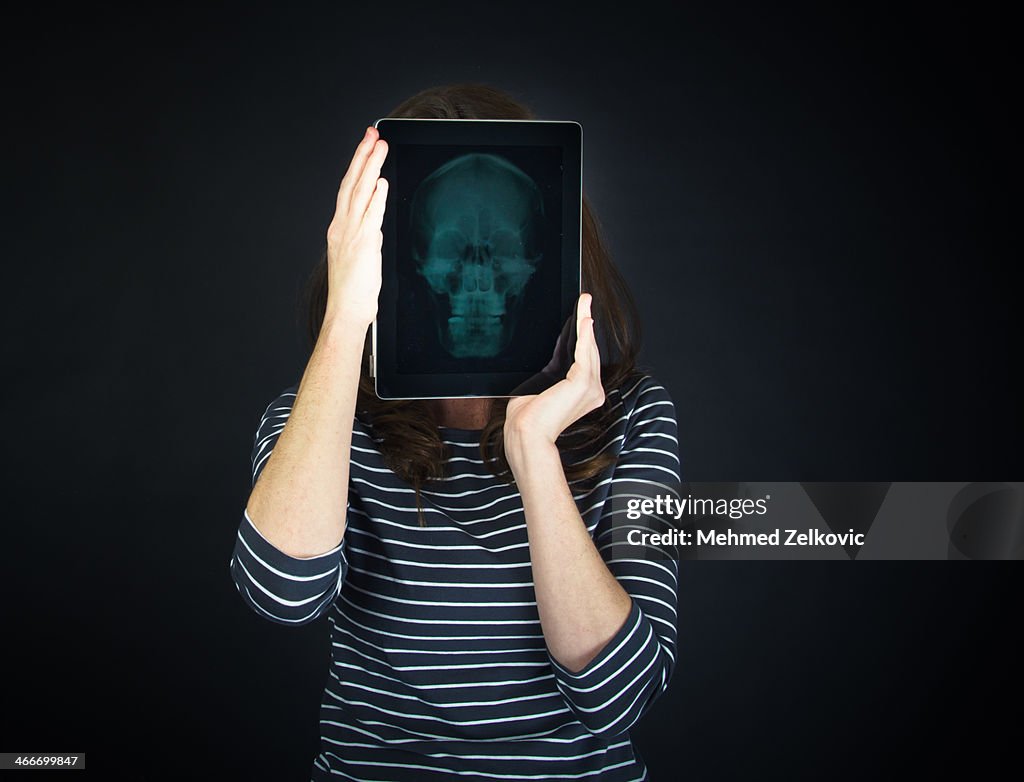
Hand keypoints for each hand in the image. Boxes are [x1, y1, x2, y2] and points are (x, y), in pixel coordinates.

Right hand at [324, 126, 388, 328]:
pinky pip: (370, 217)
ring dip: (370, 168)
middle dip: (363, 156)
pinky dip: (375, 199)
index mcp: (340, 228)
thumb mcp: (359, 256)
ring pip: (359, 193)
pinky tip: (381, 183)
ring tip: (379, 146)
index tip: (367, 145)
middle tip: (373, 133)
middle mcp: (343, 227)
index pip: (348, 189)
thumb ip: (367, 235)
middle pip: (351, 184)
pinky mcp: (363, 246)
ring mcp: (351, 235)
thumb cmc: (353, 291)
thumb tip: (376, 222)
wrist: (346, 312)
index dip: (358, 164)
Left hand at [504, 293, 604, 473]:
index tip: (581, 316)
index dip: (583, 336)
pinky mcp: (584, 384)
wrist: (526, 432)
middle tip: (586, 301)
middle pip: (589, 350)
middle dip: (586, 323)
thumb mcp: (539, 383)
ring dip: (586, 323)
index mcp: (582, 393)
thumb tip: (549, 353)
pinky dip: (584, 334)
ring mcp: (592, 389)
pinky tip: (584, 319)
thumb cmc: (528, 414)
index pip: (583, 357)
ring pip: (588, 349)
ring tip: (585, 303)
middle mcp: (593, 392)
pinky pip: (584, 352)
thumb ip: (550, 369)